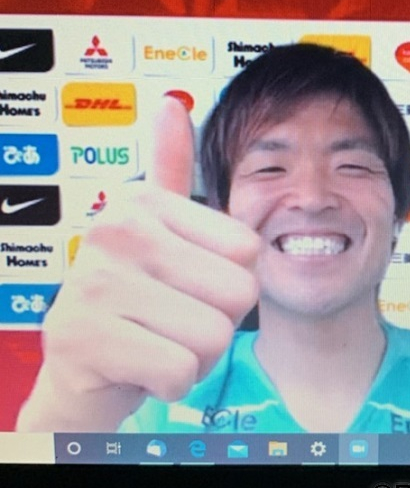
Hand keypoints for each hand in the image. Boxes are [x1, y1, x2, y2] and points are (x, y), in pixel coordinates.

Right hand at [17, 97, 259, 430]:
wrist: (83, 369)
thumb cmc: (135, 298)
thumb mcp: (155, 229)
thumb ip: (168, 169)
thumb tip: (170, 104)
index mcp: (143, 201)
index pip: (248, 251)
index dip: (229, 282)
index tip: (186, 287)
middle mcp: (115, 229)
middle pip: (239, 293)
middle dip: (216, 322)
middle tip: (172, 322)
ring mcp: (94, 282)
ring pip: (213, 336)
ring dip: (196, 355)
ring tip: (156, 342)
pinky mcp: (84, 338)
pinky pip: (180, 372)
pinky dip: (172, 382)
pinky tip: (141, 369)